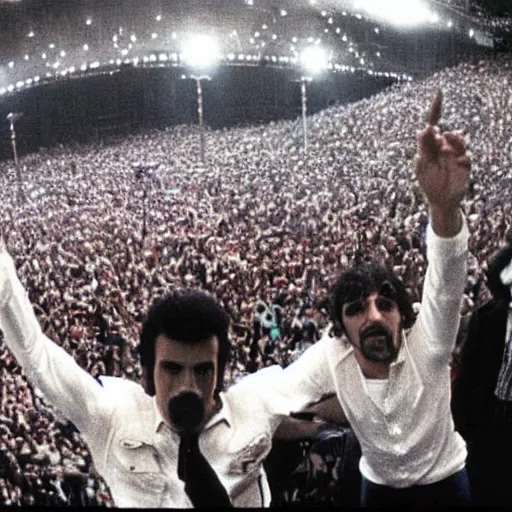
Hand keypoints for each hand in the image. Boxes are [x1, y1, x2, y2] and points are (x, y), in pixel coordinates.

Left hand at [414, 90, 470, 235]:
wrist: (439, 201)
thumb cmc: (428, 182)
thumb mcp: (421, 165)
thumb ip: (423, 147)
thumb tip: (426, 129)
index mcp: (430, 146)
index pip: (433, 124)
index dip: (435, 109)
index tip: (438, 93)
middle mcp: (444, 148)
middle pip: (447, 134)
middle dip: (444, 135)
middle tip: (435, 139)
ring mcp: (455, 156)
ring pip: (459, 141)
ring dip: (454, 140)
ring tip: (447, 146)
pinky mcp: (464, 166)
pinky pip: (467, 157)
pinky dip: (463, 157)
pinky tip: (458, 162)